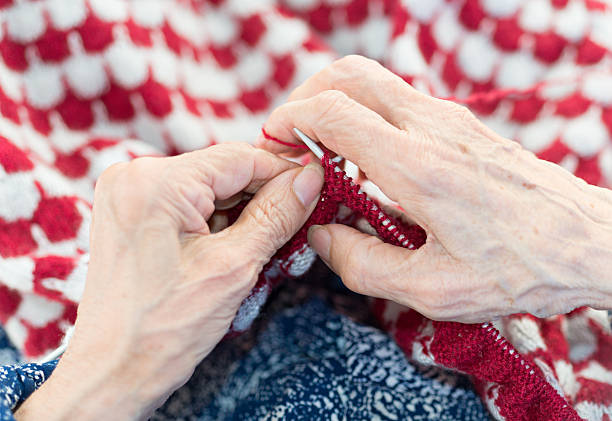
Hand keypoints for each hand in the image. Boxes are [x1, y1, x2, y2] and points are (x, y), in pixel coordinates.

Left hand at [15, 143, 323, 420]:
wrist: (113, 370)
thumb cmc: (163, 328)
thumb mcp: (233, 267)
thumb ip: (276, 215)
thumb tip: (309, 180)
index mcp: (156, 182)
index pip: (240, 157)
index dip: (285, 172)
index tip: (317, 186)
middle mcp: (135, 175)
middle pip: (223, 171)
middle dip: (263, 196)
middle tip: (299, 221)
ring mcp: (130, 193)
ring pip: (208, 188)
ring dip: (242, 212)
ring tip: (265, 245)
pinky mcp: (132, 212)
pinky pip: (188, 203)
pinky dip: (217, 221)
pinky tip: (235, 248)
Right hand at [259, 55, 611, 322]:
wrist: (588, 241)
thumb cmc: (519, 269)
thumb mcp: (433, 289)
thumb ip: (362, 264)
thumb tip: (321, 236)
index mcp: (418, 168)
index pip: (334, 112)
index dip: (290, 120)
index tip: (274, 143)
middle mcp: (432, 129)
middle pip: (349, 74)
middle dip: (305, 96)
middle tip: (291, 136)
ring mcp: (449, 120)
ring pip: (373, 81)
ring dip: (335, 104)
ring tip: (322, 151)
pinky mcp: (461, 125)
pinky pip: (398, 101)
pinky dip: (365, 116)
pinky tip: (365, 160)